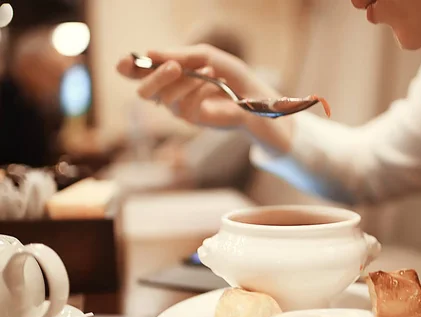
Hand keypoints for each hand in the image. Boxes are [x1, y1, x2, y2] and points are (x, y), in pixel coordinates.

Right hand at [117, 45, 293, 151]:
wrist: (258, 97)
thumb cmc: (232, 76)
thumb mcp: (207, 56)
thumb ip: (181, 55)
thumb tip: (150, 54)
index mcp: (170, 74)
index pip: (140, 73)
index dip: (129, 68)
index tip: (125, 61)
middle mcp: (171, 93)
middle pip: (144, 91)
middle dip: (154, 78)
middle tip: (174, 67)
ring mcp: (182, 109)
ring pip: (166, 100)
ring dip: (184, 82)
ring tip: (206, 72)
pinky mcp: (195, 121)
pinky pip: (186, 107)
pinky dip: (199, 91)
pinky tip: (213, 84)